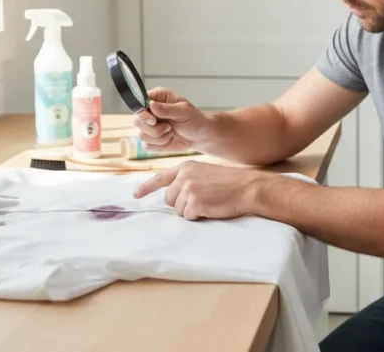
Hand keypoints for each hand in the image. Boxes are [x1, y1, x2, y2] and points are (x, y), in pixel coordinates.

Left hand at [132, 161, 260, 219]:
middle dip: (182, 204)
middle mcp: (184, 176)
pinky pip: (188, 217)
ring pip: (178, 210)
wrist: (248, 187)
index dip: (146, 188)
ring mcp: (188, 189)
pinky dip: (199, 216)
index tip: (136, 195)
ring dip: (191, 211)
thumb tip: (173, 195)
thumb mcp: (205, 173)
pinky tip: (211, 208)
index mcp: (186, 167)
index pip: (160, 178)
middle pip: (169, 199)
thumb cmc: (230, 183)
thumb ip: (187, 180)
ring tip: (209, 202)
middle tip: (202, 200)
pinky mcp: (194, 202)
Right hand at [133, 87, 214, 152]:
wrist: (199, 136)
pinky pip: (146, 146)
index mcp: (157, 97)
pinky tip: (169, 139)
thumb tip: (151, 105)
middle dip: (154, 128)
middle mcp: (149, 111)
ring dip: (159, 137)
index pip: (139, 102)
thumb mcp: (184, 111)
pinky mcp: (150, 139)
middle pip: (137, 121)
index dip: (143, 113)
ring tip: (171, 132)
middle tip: (169, 127)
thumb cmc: (194, 119)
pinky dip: (160, 145)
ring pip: (141, 135)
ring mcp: (148, 126)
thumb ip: (167, 109)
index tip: (153, 120)